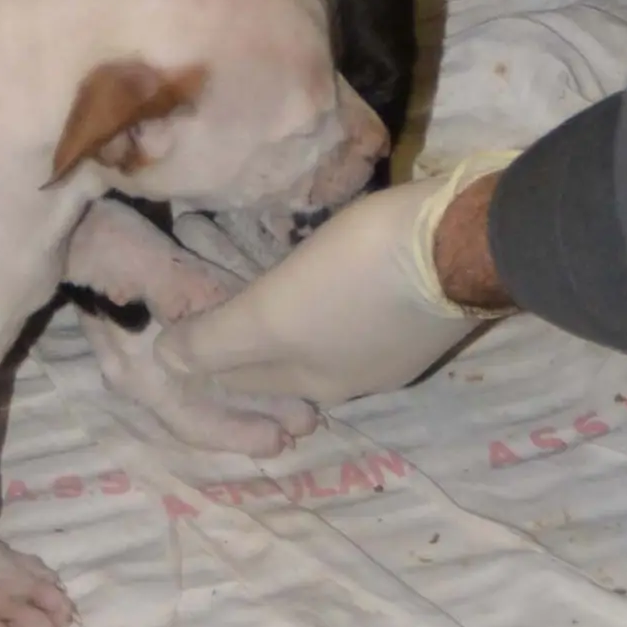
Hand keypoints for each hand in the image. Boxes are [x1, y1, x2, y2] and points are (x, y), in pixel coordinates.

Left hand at [150, 151, 518, 424]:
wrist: (461, 244)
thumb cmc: (357, 278)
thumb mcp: (272, 313)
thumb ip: (218, 341)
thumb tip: (165, 363)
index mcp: (315, 382)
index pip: (238, 375)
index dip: (202, 349)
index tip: (175, 315)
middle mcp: (356, 375)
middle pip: (281, 356)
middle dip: (243, 330)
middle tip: (210, 283)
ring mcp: (396, 342)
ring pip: (319, 329)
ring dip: (285, 306)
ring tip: (255, 263)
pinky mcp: (421, 304)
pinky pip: (353, 302)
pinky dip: (324, 287)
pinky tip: (322, 258)